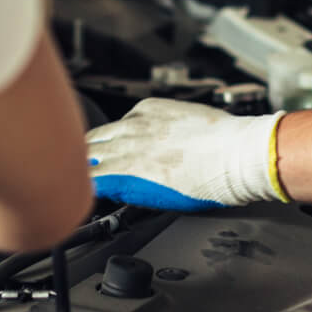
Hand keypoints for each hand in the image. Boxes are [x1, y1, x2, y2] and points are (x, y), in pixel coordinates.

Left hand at [86, 98, 286, 210]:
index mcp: (147, 111)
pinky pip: (95, 182)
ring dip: (82, 173)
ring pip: (88, 160)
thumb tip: (168, 146)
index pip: (116, 126)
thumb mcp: (189, 120)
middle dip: (89, 155)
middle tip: (84, 171)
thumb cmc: (225, 140)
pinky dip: (88, 190)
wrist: (235, 154)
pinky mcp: (127, 174)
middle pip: (95, 140)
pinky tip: (84, 200)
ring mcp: (127, 150)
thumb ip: (169, 129)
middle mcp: (132, 127)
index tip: (112, 154)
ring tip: (76, 187)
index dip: (111, 144)